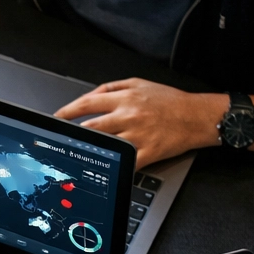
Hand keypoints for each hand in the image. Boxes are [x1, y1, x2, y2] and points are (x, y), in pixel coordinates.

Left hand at [55, 79, 225, 166]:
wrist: (197, 116)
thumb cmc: (169, 101)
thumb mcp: (140, 84)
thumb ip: (112, 87)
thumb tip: (89, 95)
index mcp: (125, 98)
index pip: (87, 103)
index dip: (67, 111)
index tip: (56, 118)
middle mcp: (129, 115)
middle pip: (91, 126)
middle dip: (73, 134)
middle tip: (61, 142)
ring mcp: (138, 135)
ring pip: (105, 144)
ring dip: (90, 150)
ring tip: (79, 154)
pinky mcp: (148, 152)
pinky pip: (125, 162)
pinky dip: (113, 167)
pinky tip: (103, 170)